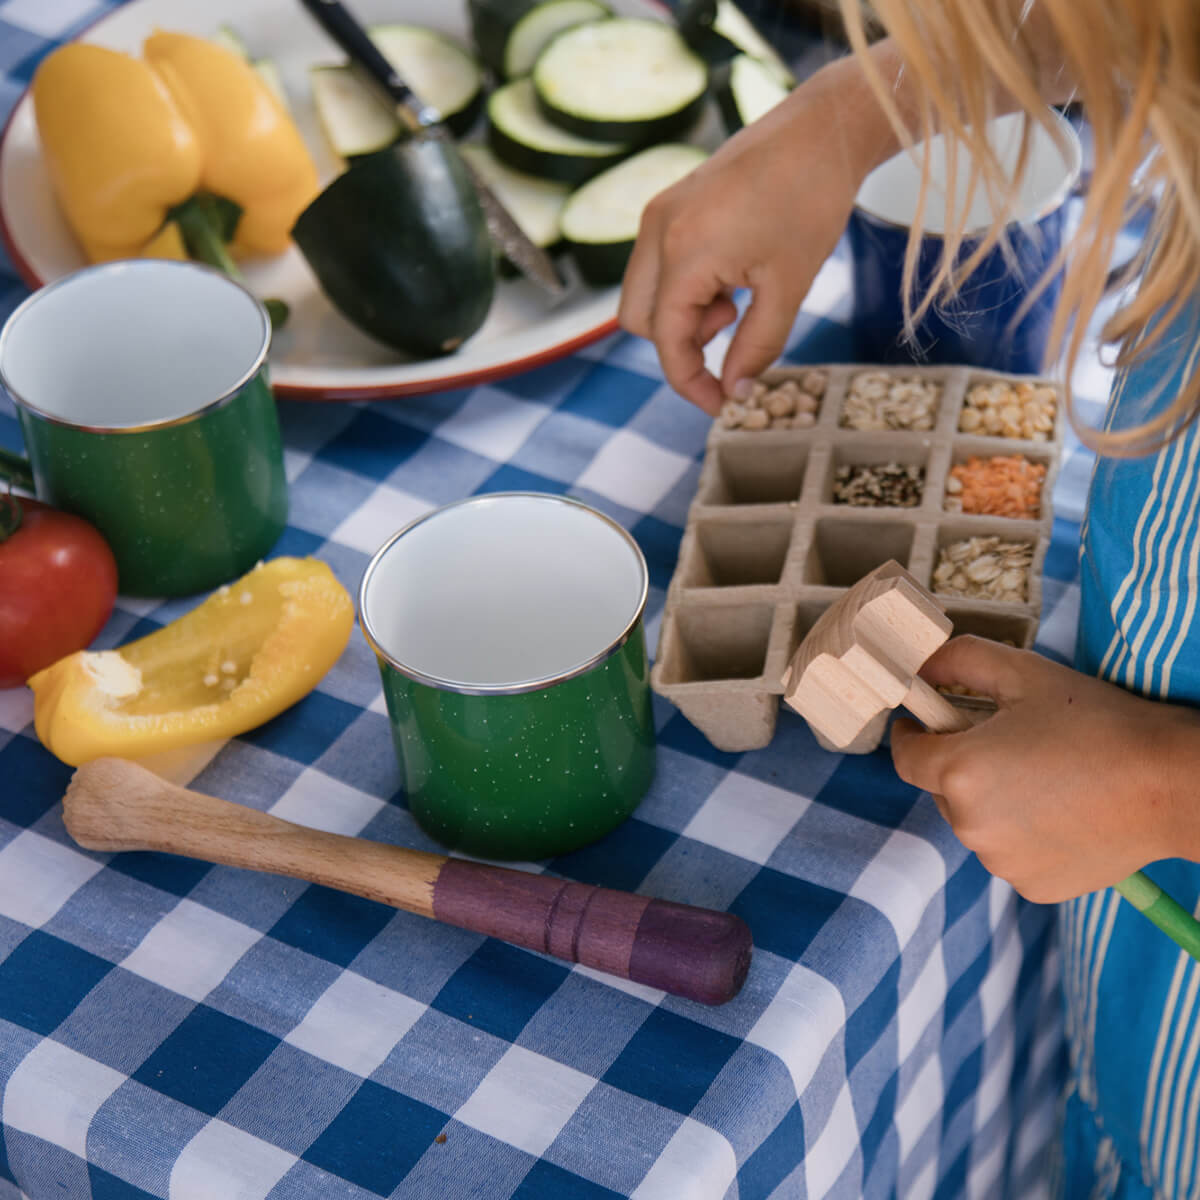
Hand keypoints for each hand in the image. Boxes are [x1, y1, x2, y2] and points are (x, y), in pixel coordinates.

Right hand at [619, 49, 902, 414]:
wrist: (824, 128)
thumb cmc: (812, 200)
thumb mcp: (789, 288)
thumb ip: (757, 347)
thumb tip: (735, 391)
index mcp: (685, 251)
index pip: (666, 340)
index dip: (690, 382)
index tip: (721, 403)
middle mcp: (658, 229)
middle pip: (638, 321)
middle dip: (680, 344)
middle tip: (732, 334)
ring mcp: (660, 212)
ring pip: (643, 293)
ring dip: (681, 315)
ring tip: (736, 300)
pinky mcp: (670, 203)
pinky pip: (657, 265)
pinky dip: (684, 287)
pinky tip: (730, 276)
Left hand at [890, 636, 1199, 902]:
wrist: (1171, 785)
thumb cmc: (1097, 724)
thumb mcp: (1024, 674)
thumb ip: (960, 661)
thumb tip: (920, 666)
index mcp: (959, 772)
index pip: (906, 757)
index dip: (910, 736)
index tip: (920, 724)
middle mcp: (971, 825)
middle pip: (943, 790)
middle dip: (961, 765)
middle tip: (1006, 744)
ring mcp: (1002, 862)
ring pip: (977, 824)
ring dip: (993, 802)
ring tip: (1044, 778)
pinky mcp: (1034, 886)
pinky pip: (1010, 853)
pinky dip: (1023, 834)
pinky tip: (1063, 812)